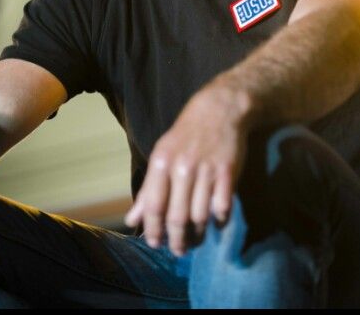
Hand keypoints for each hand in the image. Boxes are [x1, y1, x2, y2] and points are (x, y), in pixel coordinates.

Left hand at [124, 84, 248, 255]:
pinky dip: (219, 220)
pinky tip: (216, 221)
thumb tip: (132, 219)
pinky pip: (222, 207)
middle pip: (177, 216)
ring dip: (198, 233)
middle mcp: (182, 167)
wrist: (220, 109)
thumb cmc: (187, 133)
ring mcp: (206, 170)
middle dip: (176, 240)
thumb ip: (149, 189)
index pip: (153, 206)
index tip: (155, 244)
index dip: (153, 230)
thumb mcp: (162, 154)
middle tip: (179, 250)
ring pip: (200, 216)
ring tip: (196, 238)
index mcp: (162, 161)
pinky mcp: (228, 172)